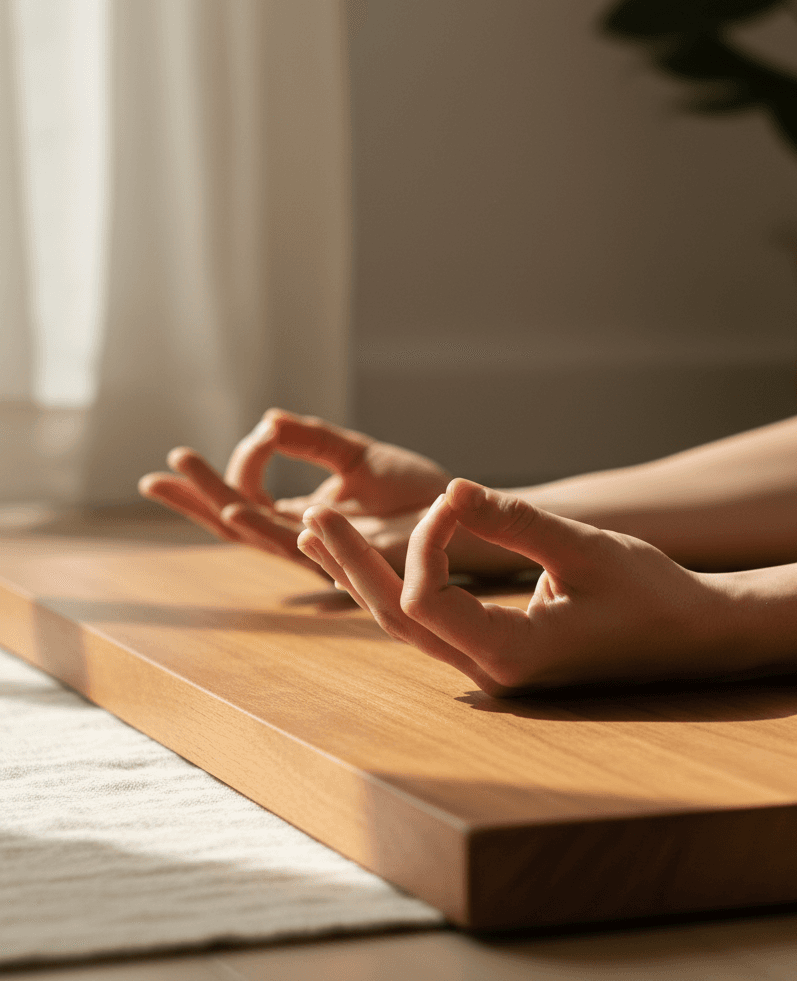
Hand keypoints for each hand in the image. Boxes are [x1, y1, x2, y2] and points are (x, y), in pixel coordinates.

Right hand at [138, 408, 451, 574]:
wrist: (458, 511)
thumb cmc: (414, 491)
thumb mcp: (356, 455)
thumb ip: (312, 439)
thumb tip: (266, 420)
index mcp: (305, 516)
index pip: (250, 499)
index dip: (234, 468)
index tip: (259, 432)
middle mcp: (306, 538)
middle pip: (237, 523)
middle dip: (196, 500)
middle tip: (154, 478)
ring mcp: (323, 552)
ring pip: (258, 535)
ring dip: (218, 508)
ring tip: (180, 482)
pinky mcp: (348, 560)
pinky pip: (300, 546)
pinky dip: (266, 528)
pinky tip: (238, 509)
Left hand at [297, 478, 740, 695]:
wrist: (695, 638)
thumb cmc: (652, 595)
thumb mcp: (584, 547)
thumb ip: (512, 521)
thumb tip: (448, 491)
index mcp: (510, 652)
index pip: (425, 599)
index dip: (425, 541)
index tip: (457, 500)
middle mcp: (490, 673)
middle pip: (397, 621)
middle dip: (352, 568)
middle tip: (314, 520)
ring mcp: (492, 670)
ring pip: (408, 627)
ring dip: (367, 580)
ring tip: (322, 538)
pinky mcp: (499, 655)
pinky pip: (432, 625)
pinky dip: (400, 590)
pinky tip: (378, 563)